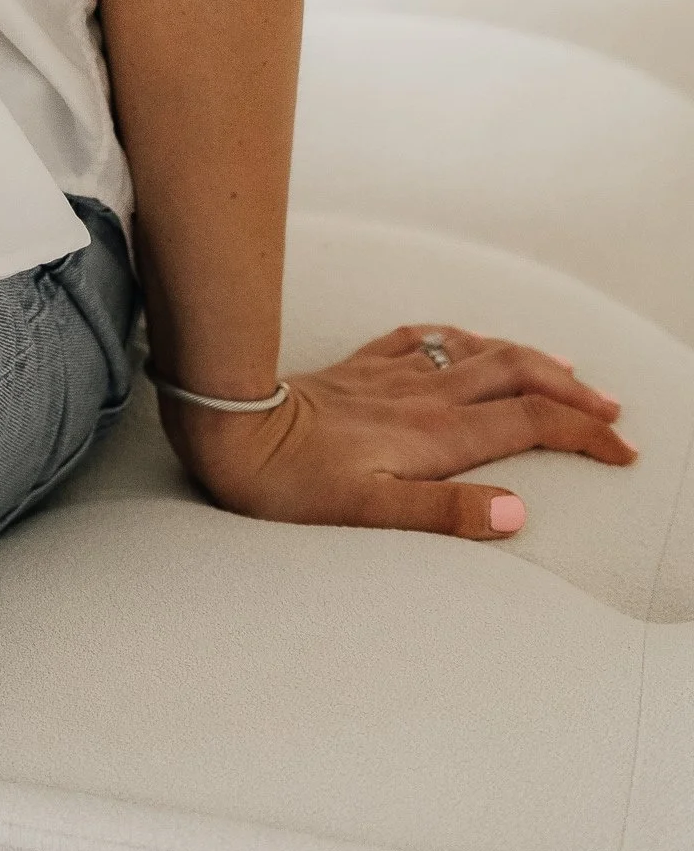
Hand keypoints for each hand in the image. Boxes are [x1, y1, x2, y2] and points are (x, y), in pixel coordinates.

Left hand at [163, 322, 635, 538]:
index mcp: (435, 433)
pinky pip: (425, 338)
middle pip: (516, 374)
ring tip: (563, 370)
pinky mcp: (362, 366)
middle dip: (570, 389)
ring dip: (529, 358)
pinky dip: (463, 337)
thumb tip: (516, 513)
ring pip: (479, 350)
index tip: (621, 448)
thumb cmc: (291, 479)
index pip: (530, 423)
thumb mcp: (369, 511)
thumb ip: (445, 512)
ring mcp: (392, 374)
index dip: (582, 432)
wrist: (229, 427)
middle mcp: (423, 394)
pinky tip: (467, 339)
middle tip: (610, 408)